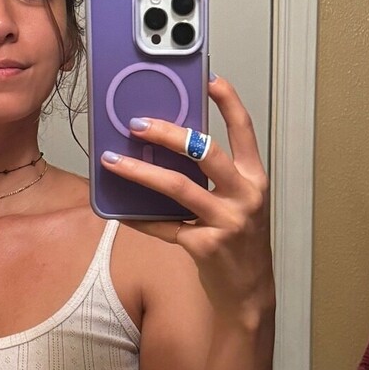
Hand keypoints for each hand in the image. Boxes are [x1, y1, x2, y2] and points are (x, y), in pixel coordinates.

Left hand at [100, 74, 275, 325]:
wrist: (250, 292)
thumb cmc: (240, 241)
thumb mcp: (238, 202)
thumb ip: (215, 177)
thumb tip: (171, 146)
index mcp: (255, 178)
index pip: (244, 129)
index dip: (228, 101)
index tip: (209, 78)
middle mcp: (245, 196)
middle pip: (205, 152)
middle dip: (169, 133)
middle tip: (136, 123)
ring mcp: (226, 222)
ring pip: (178, 187)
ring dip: (141, 172)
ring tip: (113, 160)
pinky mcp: (205, 246)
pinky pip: (164, 226)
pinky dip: (139, 217)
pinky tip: (117, 209)